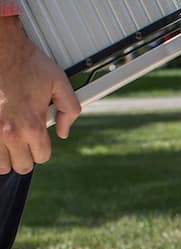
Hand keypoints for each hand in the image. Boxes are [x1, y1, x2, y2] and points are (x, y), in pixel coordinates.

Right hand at [0, 17, 80, 174]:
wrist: (0, 47)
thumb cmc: (28, 62)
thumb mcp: (60, 83)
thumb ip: (70, 110)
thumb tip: (64, 133)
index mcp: (32, 126)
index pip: (41, 157)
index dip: (42, 149)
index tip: (38, 140)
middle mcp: (10, 132)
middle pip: (20, 166)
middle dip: (24, 156)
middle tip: (23, 143)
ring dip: (5, 156)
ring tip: (7, 142)